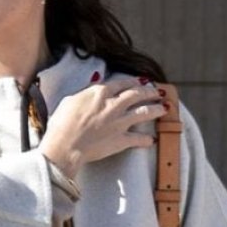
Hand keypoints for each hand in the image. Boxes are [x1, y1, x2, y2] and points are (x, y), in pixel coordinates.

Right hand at [43, 76, 168, 184]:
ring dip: (156, 109)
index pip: (122, 83)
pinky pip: (139, 139)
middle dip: (150, 91)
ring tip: (164, 108)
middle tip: (158, 91)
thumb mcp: (70, 100)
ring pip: (144, 112)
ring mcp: (119, 122)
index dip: (133, 82)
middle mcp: (113, 105)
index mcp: (100, 92)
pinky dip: (147, 140)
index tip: (140, 81)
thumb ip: (86, 92)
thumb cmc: (61, 124)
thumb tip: (94, 86)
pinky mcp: (121, 140)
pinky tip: (152, 140)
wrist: (65, 145)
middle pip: (137, 94)